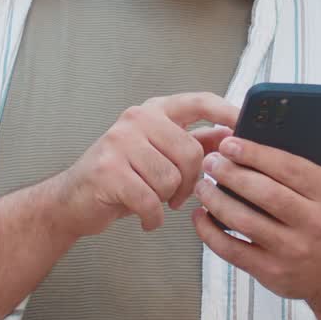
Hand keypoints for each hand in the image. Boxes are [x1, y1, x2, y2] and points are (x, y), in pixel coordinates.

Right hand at [57, 92, 237, 235]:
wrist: (73, 200)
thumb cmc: (122, 177)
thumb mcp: (161, 155)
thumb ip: (197, 143)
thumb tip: (233, 135)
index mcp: (154, 111)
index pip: (198, 102)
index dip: (226, 112)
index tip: (247, 125)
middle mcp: (136, 119)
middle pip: (190, 152)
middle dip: (188, 182)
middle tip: (175, 195)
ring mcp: (119, 142)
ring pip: (170, 178)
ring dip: (166, 200)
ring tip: (152, 200)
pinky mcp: (107, 170)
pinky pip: (149, 200)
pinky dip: (152, 217)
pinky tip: (144, 217)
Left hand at [192, 130, 320, 308]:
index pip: (289, 167)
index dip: (255, 153)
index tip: (229, 142)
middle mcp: (314, 223)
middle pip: (263, 192)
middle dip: (230, 173)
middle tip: (210, 161)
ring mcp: (292, 250)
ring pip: (244, 221)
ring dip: (216, 200)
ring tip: (202, 185)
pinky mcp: (272, 272)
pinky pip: (233, 250)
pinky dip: (210, 233)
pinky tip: (200, 217)